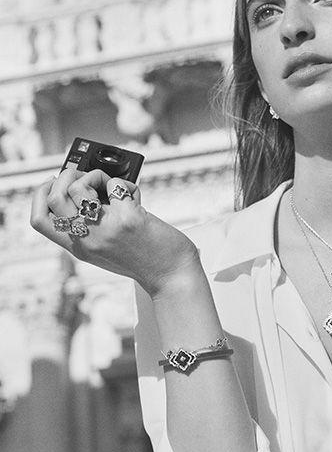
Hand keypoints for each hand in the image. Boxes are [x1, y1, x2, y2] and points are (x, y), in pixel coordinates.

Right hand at [30, 167, 200, 296]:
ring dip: (94, 175)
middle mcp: (88, 240)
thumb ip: (93, 224)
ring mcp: (106, 229)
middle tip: (85, 176)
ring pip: (78, 187)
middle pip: (54, 198)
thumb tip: (86, 184)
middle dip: (66, 176)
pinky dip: (126, 184)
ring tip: (112, 186)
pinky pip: (116, 185)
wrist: (173, 277)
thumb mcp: (109, 248)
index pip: (39, 221)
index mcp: (80, 248)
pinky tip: (135, 196)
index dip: (40, 195)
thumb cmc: (145, 259)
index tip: (53, 183)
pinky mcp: (129, 219)